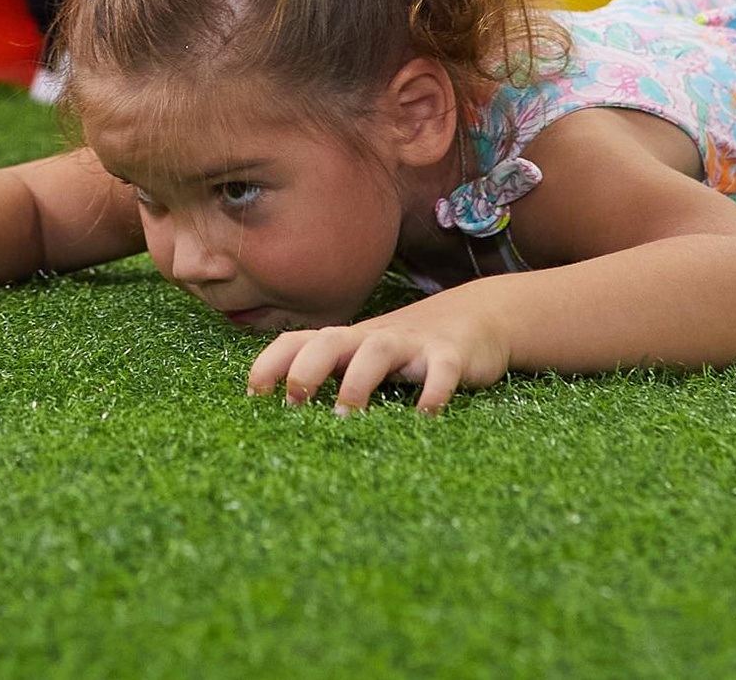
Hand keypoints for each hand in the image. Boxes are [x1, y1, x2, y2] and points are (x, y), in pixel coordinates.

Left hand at [246, 295, 509, 415]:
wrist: (481, 317)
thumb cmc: (410, 349)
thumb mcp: (367, 359)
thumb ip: (334, 378)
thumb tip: (285, 418)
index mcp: (348, 341)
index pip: (299, 341)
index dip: (271, 363)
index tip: (254, 395)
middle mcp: (374, 337)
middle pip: (330, 339)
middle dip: (306, 367)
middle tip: (293, 401)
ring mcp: (414, 343)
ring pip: (377, 350)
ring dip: (356, 382)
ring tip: (345, 417)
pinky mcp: (452, 355)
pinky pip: (441, 371)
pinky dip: (432, 393)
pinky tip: (424, 417)